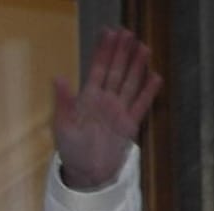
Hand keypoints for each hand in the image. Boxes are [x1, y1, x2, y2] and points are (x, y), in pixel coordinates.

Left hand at [52, 28, 161, 189]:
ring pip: (130, 83)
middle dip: (122, 52)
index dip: (103, 51)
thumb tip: (58, 76)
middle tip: (128, 33)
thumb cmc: (71, 150)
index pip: (98, 69)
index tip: (109, 33)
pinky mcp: (130, 124)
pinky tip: (155, 77)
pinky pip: (141, 104)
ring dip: (137, 66)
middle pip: (116, 71)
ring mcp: (119, 111)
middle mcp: (105, 101)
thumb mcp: (62, 125)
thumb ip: (63, 101)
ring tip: (143, 47)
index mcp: (88, 99)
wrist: (87, 174)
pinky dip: (148, 92)